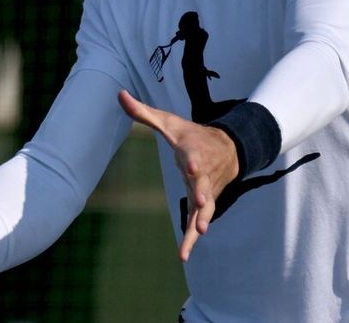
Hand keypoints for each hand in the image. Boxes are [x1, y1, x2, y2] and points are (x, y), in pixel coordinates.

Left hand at [117, 90, 238, 261]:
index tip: (191, 165)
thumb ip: (142, 112)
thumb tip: (119, 94)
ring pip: (206, 208)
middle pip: (204, 184)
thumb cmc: (191, 135)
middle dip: (204, 192)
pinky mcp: (207, 204)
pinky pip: (200, 222)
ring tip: (200, 233)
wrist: (229, 147)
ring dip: (202, 220)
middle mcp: (203, 173)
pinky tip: (183, 254)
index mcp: (193, 151)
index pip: (194, 154)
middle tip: (203, 201)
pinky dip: (193, 237)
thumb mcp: (168, 122)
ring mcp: (208, 190)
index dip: (193, 160)